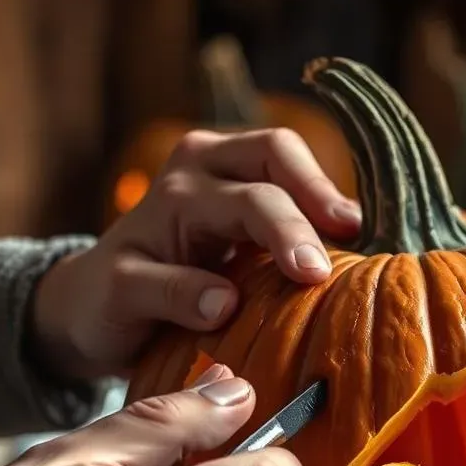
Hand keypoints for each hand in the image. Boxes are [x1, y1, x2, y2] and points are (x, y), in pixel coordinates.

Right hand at [31, 128, 361, 382]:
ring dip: (271, 235)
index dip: (324, 186)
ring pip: (215, 207)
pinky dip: (194, 295)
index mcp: (223, 168)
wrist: (94, 311)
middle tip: (339, 258)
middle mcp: (188, 180)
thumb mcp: (240, 257)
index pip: (280, 152)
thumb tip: (372, 262)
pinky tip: (221, 313)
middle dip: (306, 214)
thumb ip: (288, 248)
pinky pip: (160, 282)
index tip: (361, 230)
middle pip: (260, 176)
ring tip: (307, 274)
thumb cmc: (187, 282)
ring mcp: (150, 223)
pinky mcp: (118, 276)